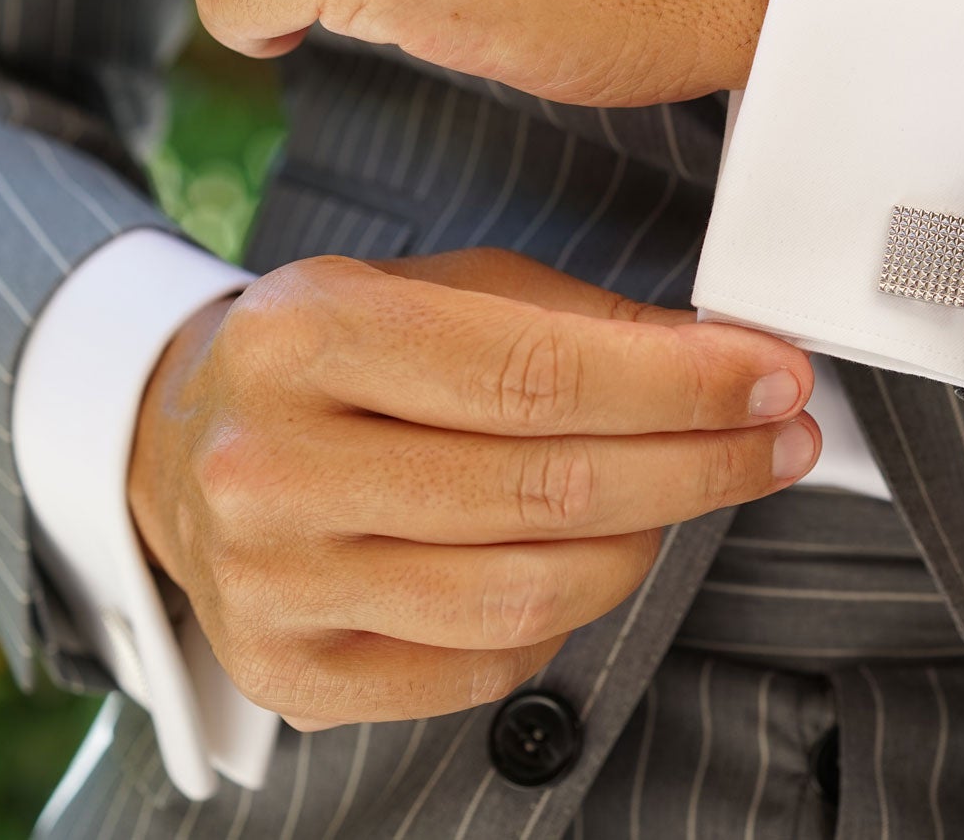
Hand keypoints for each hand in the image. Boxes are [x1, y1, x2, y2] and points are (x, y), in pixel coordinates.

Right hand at [128, 248, 818, 728]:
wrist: (183, 445)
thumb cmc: (336, 359)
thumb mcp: (440, 290)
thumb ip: (578, 324)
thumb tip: (725, 366)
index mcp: (308, 332)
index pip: (539, 374)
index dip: (681, 386)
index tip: (775, 379)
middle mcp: (275, 464)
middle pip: (545, 492)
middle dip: (698, 466)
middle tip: (780, 440)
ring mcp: (275, 583)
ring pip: (526, 596)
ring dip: (647, 545)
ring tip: (689, 494)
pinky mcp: (292, 672)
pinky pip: (485, 667)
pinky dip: (566, 616)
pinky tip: (588, 558)